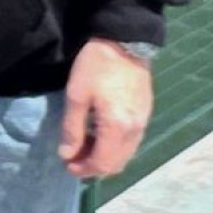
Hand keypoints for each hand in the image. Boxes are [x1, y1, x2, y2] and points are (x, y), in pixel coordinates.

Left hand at [60, 38, 154, 178]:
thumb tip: (67, 155)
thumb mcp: (76, 96)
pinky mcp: (145, 114)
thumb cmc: (95, 67)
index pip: (103, 163)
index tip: (67, 166)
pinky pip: (131, 142)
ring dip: (105, 158)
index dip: (84, 169)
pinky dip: (115, 147)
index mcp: (118, 128)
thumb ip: (72, 128)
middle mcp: (135, 130)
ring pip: (126, 154)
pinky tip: (99, 137)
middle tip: (73, 160)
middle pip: (117, 163)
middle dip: (94, 167)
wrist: (124, 43)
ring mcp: (143, 123)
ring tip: (83, 150)